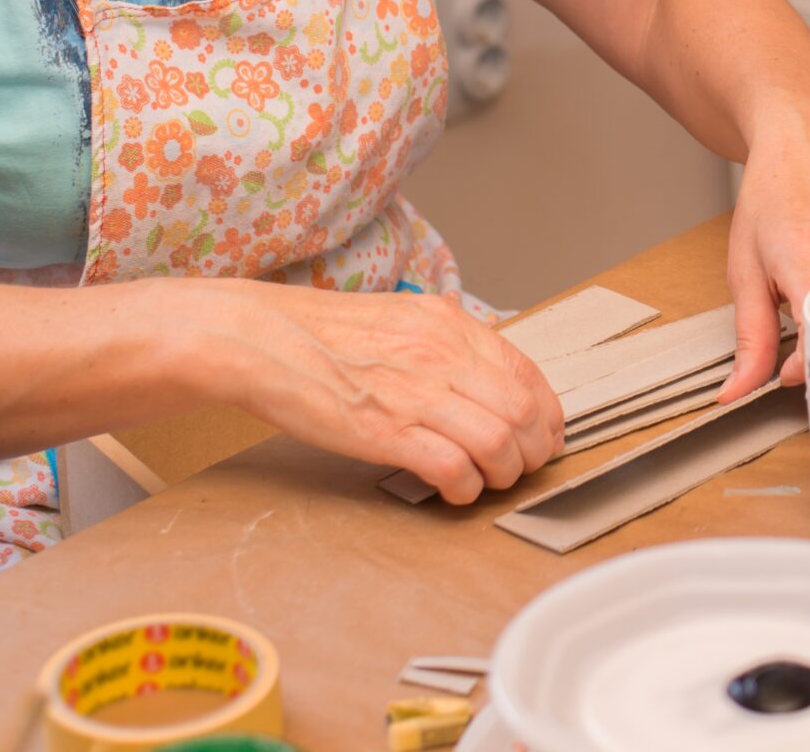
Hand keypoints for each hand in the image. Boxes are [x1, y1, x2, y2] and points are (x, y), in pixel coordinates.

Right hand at [198, 281, 564, 503]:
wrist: (261, 339)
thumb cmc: (324, 335)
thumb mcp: (400, 319)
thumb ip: (445, 344)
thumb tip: (484, 377)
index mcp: (447, 325)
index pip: (527, 372)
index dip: (548, 414)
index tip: (545, 436)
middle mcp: (441, 354)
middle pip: (524, 412)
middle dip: (533, 450)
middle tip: (520, 468)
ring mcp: (415, 392)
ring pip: (499, 441)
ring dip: (504, 473)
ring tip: (487, 482)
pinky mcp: (385, 430)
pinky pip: (452, 466)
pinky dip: (465, 487)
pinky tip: (455, 491)